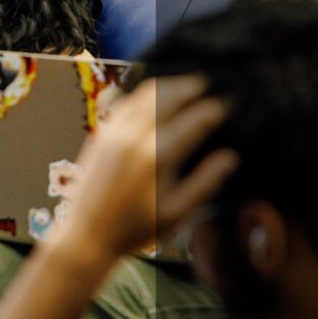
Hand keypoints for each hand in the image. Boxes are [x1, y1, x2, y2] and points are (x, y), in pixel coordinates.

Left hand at [51, 76, 236, 259]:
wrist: (88, 234)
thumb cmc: (135, 228)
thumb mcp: (177, 214)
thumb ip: (204, 183)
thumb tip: (230, 157)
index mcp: (157, 157)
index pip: (193, 121)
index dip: (214, 109)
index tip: (228, 103)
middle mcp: (133, 138)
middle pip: (167, 97)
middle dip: (190, 87)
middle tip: (208, 84)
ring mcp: (113, 133)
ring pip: (143, 95)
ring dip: (167, 86)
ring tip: (185, 85)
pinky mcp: (100, 134)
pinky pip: (124, 103)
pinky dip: (142, 94)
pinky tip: (153, 98)